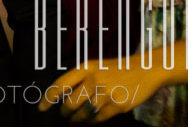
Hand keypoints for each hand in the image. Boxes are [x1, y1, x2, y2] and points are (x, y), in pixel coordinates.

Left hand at [38, 55, 163, 121]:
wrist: (145, 69)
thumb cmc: (116, 69)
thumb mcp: (95, 66)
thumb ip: (79, 79)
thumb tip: (62, 96)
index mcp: (85, 68)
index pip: (60, 85)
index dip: (48, 98)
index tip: (42, 107)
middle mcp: (94, 79)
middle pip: (70, 103)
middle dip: (65, 112)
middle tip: (65, 114)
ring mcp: (107, 93)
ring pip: (84, 113)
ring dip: (78, 118)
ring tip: (76, 118)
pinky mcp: (118, 105)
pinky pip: (99, 118)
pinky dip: (93, 120)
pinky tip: (92, 118)